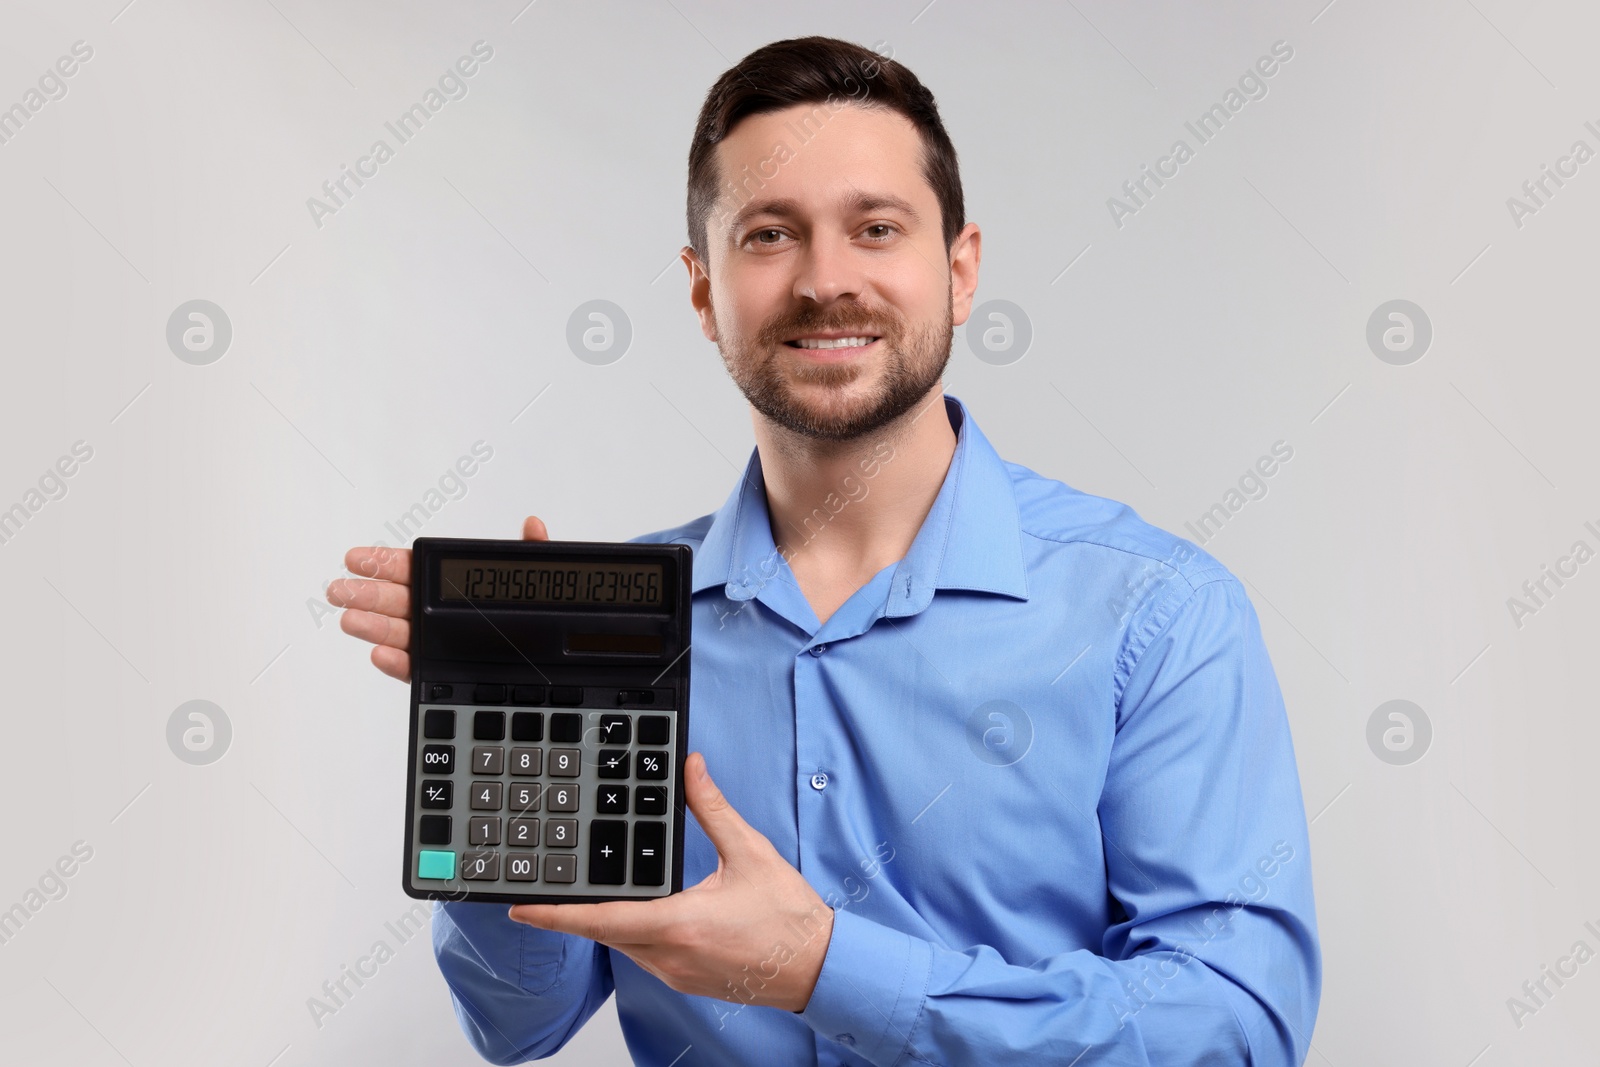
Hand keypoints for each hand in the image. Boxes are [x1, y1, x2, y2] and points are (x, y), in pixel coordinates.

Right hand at [326, 516, 549, 681]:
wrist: (546, 663)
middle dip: (366, 594)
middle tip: (340, 589)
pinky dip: (396, 664)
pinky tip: (380, 654)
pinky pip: (414, 669)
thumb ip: (535, 553)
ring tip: (351, 620)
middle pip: (395, 600)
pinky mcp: (439, 675)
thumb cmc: (535, 617)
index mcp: (451, 585)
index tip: (356, 558)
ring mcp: (433, 644)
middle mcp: (435, 614)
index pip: (411, 568)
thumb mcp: (536, 579)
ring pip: (398, 634)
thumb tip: (534, 524)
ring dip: (373, 627)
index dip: (383, 562)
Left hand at [510, 753, 835, 1012]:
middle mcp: (671, 956)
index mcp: (681, 924)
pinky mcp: (685, 981)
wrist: (817, 967)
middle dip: (578, 911)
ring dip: (609, 921)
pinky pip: (644, 956)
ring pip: (623, 946)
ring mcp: (676, 974)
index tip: (522, 908)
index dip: (556, 914)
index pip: (602, 920)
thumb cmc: (789, 918)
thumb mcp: (749, 851)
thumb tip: (691, 769)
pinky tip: (643, 913)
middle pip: (605, 933)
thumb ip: (711, 808)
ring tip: (598, 893)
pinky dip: (633, 934)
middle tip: (552, 888)